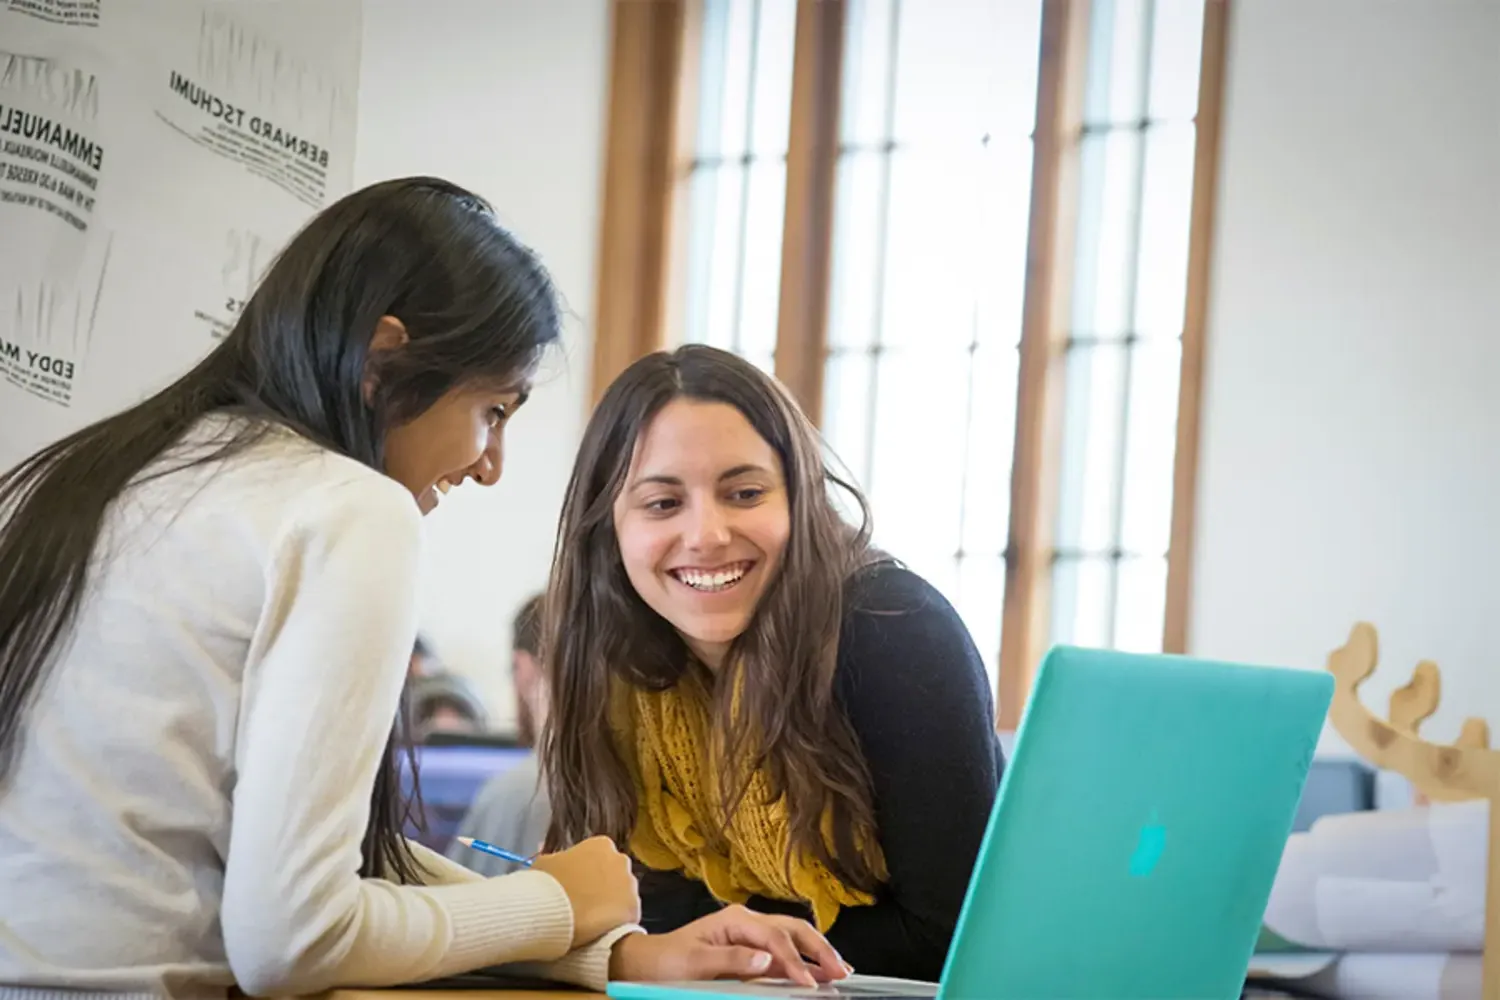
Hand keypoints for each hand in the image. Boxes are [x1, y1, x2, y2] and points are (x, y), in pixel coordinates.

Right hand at [530, 836, 640, 947]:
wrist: (558, 917)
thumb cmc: (548, 886)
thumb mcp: (543, 866)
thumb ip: (556, 860)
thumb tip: (557, 863)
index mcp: (600, 844)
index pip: (596, 855)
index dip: (583, 871)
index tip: (573, 884)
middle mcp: (621, 860)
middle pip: (611, 873)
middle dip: (600, 885)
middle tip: (581, 901)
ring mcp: (631, 885)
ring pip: (620, 894)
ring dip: (609, 902)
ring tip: (589, 918)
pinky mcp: (635, 910)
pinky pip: (625, 914)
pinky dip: (615, 921)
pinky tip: (599, 929)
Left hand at [607, 904, 850, 986]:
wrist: (649, 962)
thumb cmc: (668, 961)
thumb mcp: (694, 962)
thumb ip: (732, 959)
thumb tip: (767, 959)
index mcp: (735, 919)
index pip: (774, 938)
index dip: (794, 961)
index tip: (809, 984)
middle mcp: (747, 920)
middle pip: (793, 930)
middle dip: (819, 950)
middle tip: (840, 972)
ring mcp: (751, 932)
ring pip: (794, 936)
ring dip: (818, 952)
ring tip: (841, 970)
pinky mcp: (752, 947)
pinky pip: (785, 950)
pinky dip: (805, 959)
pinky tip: (819, 971)